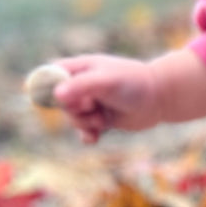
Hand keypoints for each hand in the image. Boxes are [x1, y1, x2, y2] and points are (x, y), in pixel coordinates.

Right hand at [52, 50, 205, 143]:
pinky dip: (88, 135)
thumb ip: (81, 86)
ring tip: (102, 119)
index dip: (46, 86)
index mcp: (81, 67)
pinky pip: (84, 131)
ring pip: (73, 118)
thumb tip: (56, 95)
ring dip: (85, 123)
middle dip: (73, 109)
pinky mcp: (101, 119)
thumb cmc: (134, 83)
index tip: (50, 97)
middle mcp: (84, 85)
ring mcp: (92, 102)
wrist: (160, 98)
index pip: (52, 73)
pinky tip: (94, 138)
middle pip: (59, 102)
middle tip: (91, 105)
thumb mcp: (106, 81)